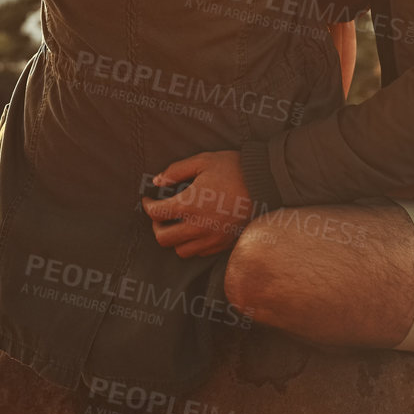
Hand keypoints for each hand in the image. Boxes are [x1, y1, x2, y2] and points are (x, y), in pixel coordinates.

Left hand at [140, 151, 255, 258]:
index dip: (147, 206)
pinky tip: (196, 229)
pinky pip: (200, 253)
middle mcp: (199, 226)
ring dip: (174, 238)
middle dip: (157, 226)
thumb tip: (157, 181)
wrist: (266, 183)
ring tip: (178, 223)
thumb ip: (176, 171)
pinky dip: (192, 244)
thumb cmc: (234, 168)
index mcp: (190, 204)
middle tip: (160, 215)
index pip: (156, 214)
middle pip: (163, 239)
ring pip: (181, 251)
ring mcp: (212, 238)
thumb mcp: (203, 161)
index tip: (148, 200)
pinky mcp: (224, 244)